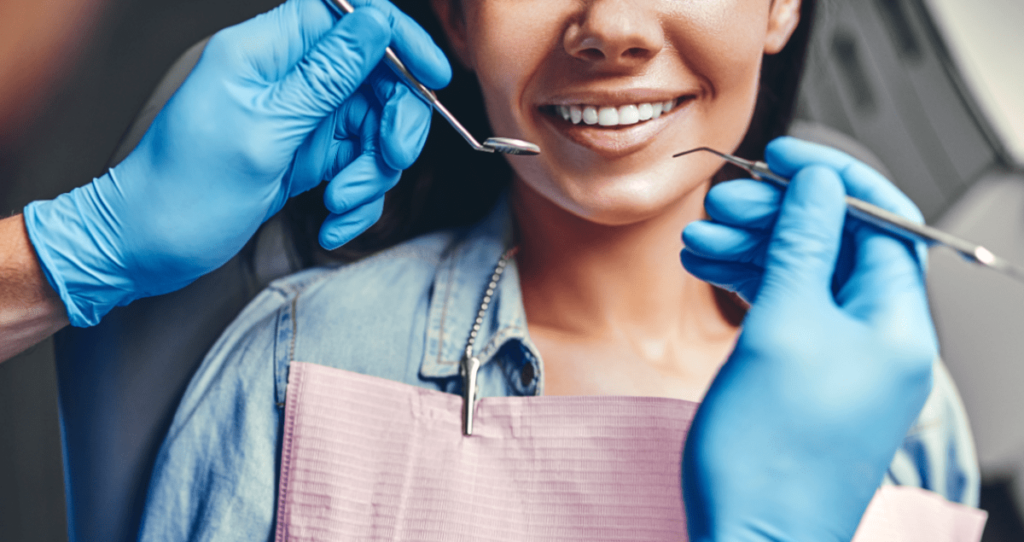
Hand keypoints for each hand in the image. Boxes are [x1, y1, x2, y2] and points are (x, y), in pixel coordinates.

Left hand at [24, 0, 450, 326]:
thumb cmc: (185, 189)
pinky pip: (356, 167)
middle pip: (375, 78)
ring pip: (372, 130)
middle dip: (393, 124)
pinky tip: (330, 223)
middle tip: (391, 160)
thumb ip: (325, 76)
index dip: (397, 39)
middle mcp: (288, 79)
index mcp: (266, 52)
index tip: (431, 77)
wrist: (149, 247)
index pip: (349, 15)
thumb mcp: (263, 131)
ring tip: (339, 204)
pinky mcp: (306, 156)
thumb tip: (376, 23)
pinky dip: (355, 200)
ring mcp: (300, 119)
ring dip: (371, 174)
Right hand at [680, 137, 936, 540]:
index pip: (881, 221)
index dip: (832, 178)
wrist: (749, 539)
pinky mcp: (808, 376)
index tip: (783, 156)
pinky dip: (749, 284)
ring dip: (752, 248)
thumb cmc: (770, 455)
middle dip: (777, 216)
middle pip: (837, 245)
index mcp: (896, 324)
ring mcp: (843, 359)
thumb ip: (802, 246)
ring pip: (803, 275)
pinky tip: (708, 270)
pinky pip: (786, 310)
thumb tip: (819, 185)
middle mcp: (879, 339)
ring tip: (697, 240)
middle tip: (722, 203)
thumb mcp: (783, 328)